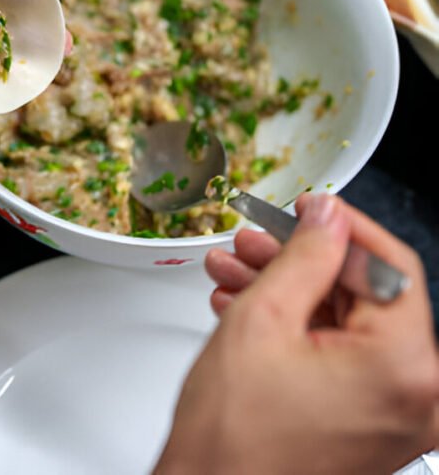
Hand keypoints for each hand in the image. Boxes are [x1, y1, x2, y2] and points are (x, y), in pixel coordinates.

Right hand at [155, 194, 438, 473]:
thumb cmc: (231, 440)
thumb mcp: (262, 320)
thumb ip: (304, 255)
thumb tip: (327, 216)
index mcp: (406, 368)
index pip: (388, 267)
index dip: (340, 227)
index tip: (308, 207)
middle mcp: (417, 399)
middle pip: (366, 298)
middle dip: (299, 263)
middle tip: (254, 242)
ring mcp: (396, 418)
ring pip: (347, 328)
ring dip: (289, 294)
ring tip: (235, 275)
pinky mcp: (370, 430)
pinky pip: (341, 361)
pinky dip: (297, 333)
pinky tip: (246, 310)